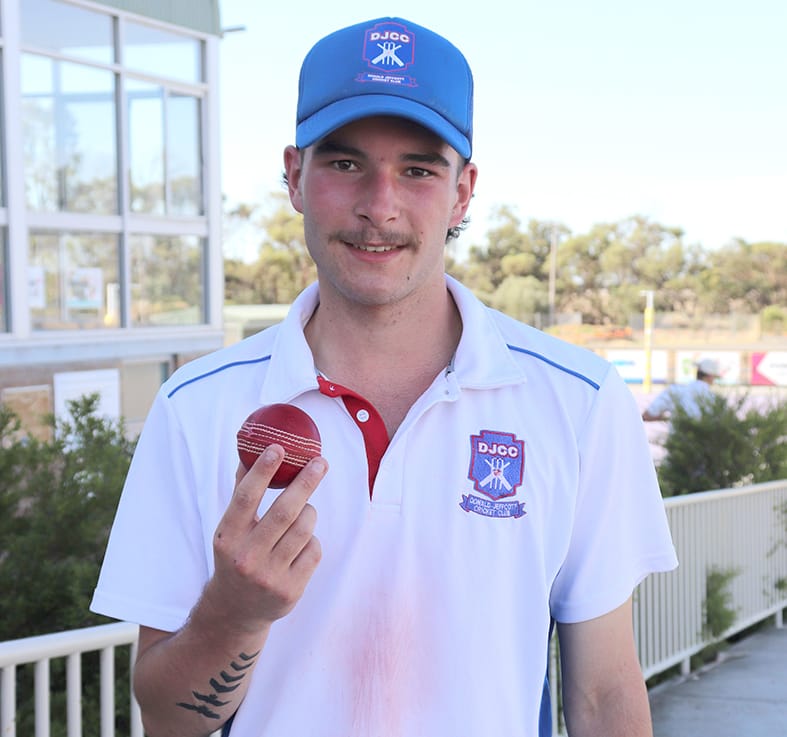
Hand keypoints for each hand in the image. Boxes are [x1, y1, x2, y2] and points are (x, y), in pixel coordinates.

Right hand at [207, 444, 327, 630]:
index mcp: (227, 537)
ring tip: (305, 509)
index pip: (246, 498)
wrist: (235, 610)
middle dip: (306, 482)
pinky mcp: (290, 590)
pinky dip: (312, 539)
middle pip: (284, 511)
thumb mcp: (232, 529)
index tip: (278, 448)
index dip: (262, 471)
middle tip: (320, 462)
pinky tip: (301, 544)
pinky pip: (314, 550)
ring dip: (310, 512)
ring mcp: (269, 576)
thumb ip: (243, 493)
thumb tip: (252, 451)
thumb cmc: (238, 554)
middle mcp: (246, 557)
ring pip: (304, 529)